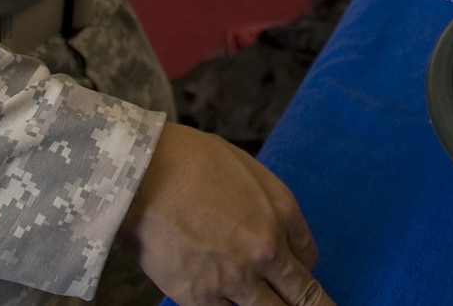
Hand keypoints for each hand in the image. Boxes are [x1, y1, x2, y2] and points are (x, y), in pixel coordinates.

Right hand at [120, 123, 334, 305]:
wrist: (142, 175)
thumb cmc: (190, 160)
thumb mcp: (247, 169)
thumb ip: (270, 204)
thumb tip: (278, 230)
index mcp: (280, 214)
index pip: (309, 256)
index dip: (304, 268)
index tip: (300, 273)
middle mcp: (265, 251)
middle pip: (302, 295)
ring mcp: (234, 280)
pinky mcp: (199, 299)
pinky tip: (231, 304)